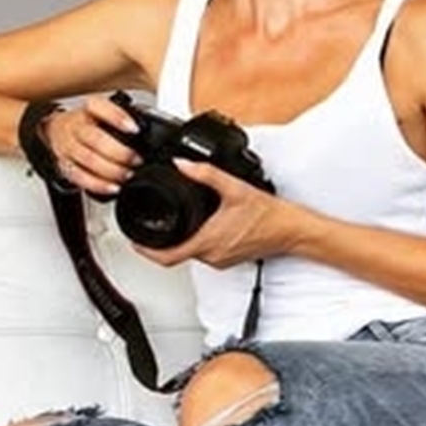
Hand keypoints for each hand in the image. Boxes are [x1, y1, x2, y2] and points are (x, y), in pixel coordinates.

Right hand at [41, 94, 140, 194]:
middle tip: (137, 160)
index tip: (134, 128)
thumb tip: (150, 133)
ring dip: (112, 170)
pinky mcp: (64, 165)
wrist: (57, 131)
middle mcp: (76, 127)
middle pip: (95, 138)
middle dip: (120, 152)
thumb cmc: (88, 124)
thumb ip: (123, 120)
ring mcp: (68, 146)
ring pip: (88, 159)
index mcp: (88, 111)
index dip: (117, 117)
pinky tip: (113, 186)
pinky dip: (98, 185)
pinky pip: (80, 177)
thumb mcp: (103, 114)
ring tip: (128, 174)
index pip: (98, 107)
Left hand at [134, 159, 298, 268]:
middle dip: (161, 241)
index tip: (134, 241)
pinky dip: (197, 241)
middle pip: (176, 255)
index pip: (167, 256)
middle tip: (152, 226)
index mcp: (208, 241)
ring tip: (176, 223)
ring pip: (191, 253)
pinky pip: (205, 253)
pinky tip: (202, 227)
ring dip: (181, 241)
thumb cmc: (269, 215)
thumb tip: (183, 164)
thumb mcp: (235, 188)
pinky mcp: (229, 259)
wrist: (292, 231)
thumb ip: (205, 174)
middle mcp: (212, 256)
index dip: (145, 251)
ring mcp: (221, 260)